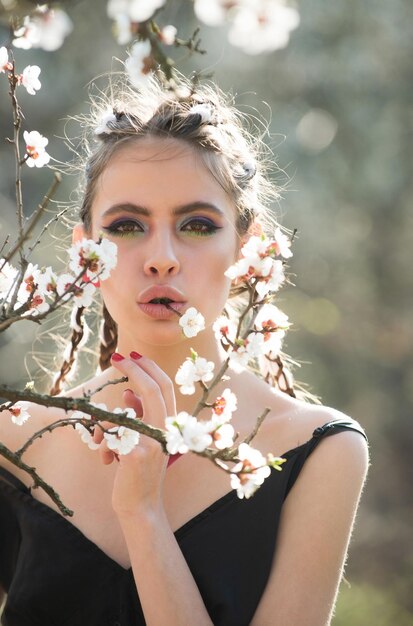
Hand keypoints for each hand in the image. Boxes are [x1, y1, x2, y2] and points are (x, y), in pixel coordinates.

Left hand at [93, 352, 176, 518]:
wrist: (141, 507)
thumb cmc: (139, 471)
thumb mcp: (144, 440)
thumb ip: (141, 416)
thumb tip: (129, 394)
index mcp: (170, 426)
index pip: (165, 387)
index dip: (149, 368)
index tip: (132, 356)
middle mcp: (166, 432)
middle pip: (152, 389)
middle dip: (133, 369)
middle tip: (116, 358)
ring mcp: (152, 443)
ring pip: (123, 414)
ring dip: (106, 426)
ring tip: (102, 443)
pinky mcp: (134, 455)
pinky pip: (110, 434)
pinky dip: (103, 445)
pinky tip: (105, 461)